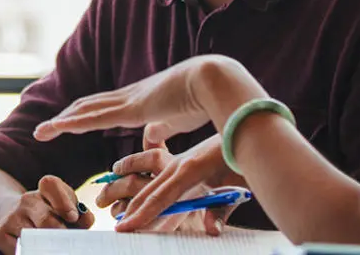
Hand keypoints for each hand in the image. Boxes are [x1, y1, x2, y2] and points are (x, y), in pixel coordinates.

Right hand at [0, 176, 92, 254]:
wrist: (8, 214)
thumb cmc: (47, 214)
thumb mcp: (64, 209)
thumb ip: (80, 215)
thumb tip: (87, 220)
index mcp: (45, 189)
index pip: (51, 185)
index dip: (64, 201)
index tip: (73, 217)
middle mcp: (27, 200)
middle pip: (46, 219)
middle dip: (60, 233)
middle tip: (68, 244)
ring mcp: (12, 217)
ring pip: (33, 236)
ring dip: (47, 246)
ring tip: (56, 248)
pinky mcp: (1, 233)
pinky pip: (21, 248)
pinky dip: (33, 251)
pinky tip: (38, 250)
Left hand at [33, 55, 257, 142]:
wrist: (215, 82)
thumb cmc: (203, 100)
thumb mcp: (176, 120)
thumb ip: (161, 129)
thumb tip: (149, 139)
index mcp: (140, 100)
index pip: (105, 107)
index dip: (85, 114)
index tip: (68, 123)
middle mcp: (129, 97)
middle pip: (88, 106)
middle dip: (66, 117)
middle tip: (45, 129)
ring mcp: (128, 101)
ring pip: (85, 111)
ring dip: (62, 121)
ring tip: (41, 131)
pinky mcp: (131, 109)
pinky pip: (94, 118)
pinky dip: (73, 123)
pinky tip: (57, 128)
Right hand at [112, 137, 242, 233]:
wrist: (246, 129)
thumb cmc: (243, 160)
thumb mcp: (237, 186)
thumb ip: (222, 210)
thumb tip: (211, 230)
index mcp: (189, 171)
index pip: (159, 198)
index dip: (141, 215)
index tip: (123, 228)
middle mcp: (178, 164)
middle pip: (148, 191)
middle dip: (130, 210)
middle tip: (116, 227)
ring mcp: (179, 160)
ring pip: (149, 181)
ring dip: (131, 195)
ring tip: (113, 206)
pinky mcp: (182, 159)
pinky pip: (156, 171)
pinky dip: (142, 181)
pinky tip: (131, 185)